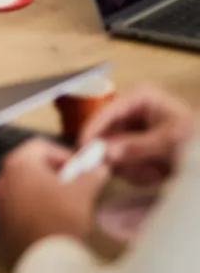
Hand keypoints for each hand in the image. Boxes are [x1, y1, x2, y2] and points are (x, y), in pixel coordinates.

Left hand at [0, 137, 108, 266]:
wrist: (44, 261)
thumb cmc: (62, 218)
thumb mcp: (82, 193)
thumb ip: (91, 175)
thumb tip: (100, 168)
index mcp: (18, 164)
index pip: (40, 146)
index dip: (63, 154)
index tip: (80, 168)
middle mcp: (1, 178)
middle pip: (28, 165)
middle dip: (52, 172)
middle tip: (72, 184)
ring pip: (20, 187)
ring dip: (40, 190)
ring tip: (62, 204)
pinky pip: (15, 207)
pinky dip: (30, 208)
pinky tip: (48, 221)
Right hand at [79, 84, 194, 186]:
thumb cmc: (195, 141)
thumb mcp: (168, 142)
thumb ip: (136, 147)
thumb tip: (106, 154)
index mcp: (140, 97)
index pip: (107, 111)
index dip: (92, 130)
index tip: (83, 150)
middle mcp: (133, 110)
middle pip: (109, 134)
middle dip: (121, 157)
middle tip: (133, 173)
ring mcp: (136, 128)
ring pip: (117, 151)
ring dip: (134, 168)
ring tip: (155, 175)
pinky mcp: (139, 145)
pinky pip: (127, 160)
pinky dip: (140, 172)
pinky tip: (157, 175)